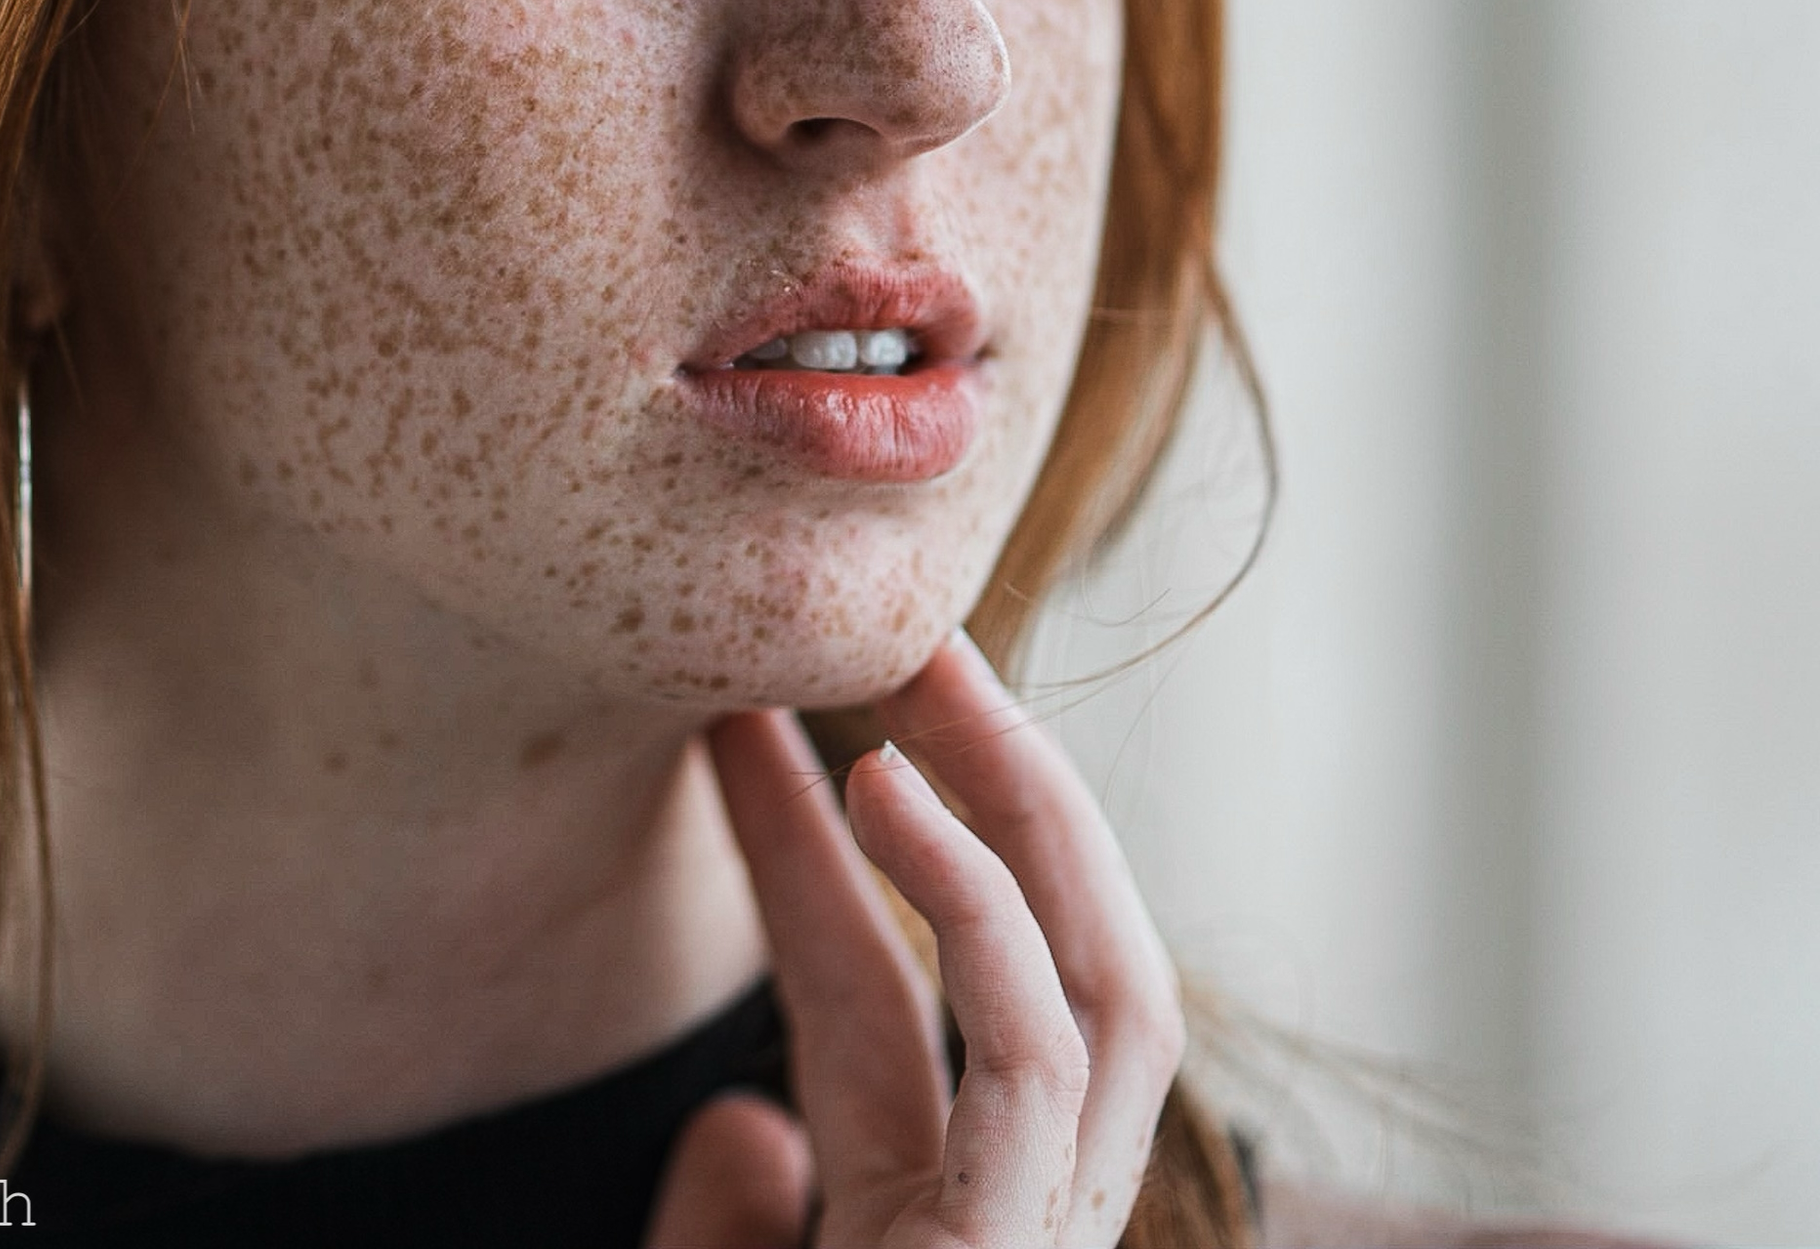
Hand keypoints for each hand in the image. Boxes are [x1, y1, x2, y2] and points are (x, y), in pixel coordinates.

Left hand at [644, 631, 1183, 1248]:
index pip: (901, 1002)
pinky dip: (973, 904)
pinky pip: (1033, 1056)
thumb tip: (737, 1126)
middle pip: (1055, 965)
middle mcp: (1022, 1221)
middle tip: (908, 641)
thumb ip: (724, 1224)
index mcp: (944, 1224)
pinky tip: (885, 786)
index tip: (738, 726)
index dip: (825, 851)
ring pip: (1106, 986)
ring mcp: (1042, 1242)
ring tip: (922, 664)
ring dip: (1021, 800)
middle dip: (1000, 788)